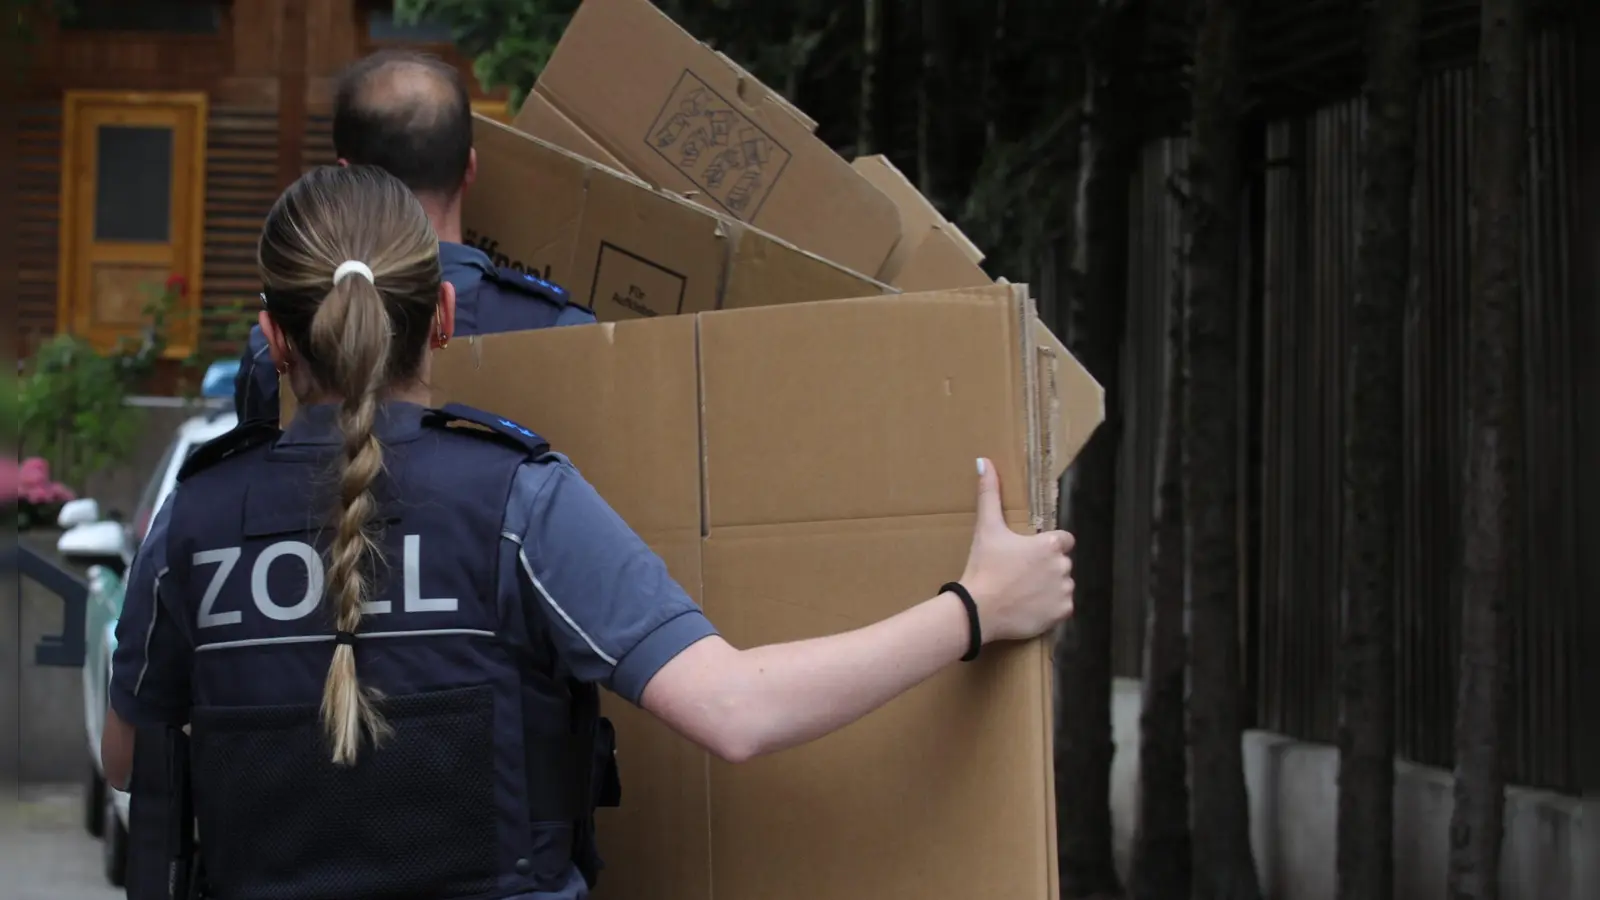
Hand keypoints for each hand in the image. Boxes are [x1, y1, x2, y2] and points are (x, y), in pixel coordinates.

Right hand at [958, 458, 1074, 643]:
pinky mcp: (1062, 614)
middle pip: (1061, 563)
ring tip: (1021, 592)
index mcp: (1051, 544)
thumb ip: (989, 493)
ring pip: (1061, 585)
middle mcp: (1064, 566)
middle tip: (1018, 574)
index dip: (1046, 546)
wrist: (978, 610)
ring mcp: (1064, 591)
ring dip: (1048, 588)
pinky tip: (1028, 606)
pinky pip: (1061, 608)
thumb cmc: (984, 567)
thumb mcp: (987, 528)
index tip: (1027, 554)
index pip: (1063, 540)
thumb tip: (984, 461)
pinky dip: (1049, 608)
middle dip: (1045, 568)